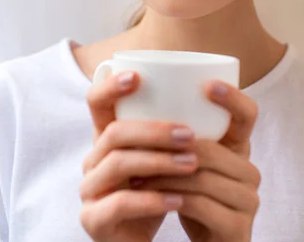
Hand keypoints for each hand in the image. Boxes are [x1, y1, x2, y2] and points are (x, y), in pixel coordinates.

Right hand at [79, 71, 198, 241]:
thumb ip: (174, 127)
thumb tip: (213, 90)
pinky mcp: (93, 220)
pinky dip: (151, 200)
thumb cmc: (160, 189)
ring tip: (192, 164)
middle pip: (114, 132)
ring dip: (158, 161)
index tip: (138, 77)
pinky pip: (119, 204)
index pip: (96, 102)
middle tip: (189, 134)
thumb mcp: (165, 155)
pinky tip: (178, 200)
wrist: (144, 240)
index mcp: (107, 136)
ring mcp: (90, 189)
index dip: (110, 86)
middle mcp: (93, 158)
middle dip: (154, 130)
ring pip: (117, 163)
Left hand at [132, 81, 260, 241]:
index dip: (233, 98)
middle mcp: (249, 170)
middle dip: (169, 148)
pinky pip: (201, 205)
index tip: (206, 85)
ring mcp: (248, 199)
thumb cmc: (192, 197)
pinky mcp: (239, 227)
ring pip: (201, 176)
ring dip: (163, 175)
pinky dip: (172, 199)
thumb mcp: (190, 163)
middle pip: (210, 149)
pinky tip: (152, 199)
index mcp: (240, 148)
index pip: (248, 115)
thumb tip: (143, 94)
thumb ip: (181, 135)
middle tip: (136, 149)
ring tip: (135, 176)